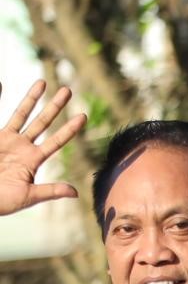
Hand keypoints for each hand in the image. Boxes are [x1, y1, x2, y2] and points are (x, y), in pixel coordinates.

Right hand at [0, 82, 85, 215]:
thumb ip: (49, 191)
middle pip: (42, 122)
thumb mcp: (26, 196)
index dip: (69, 129)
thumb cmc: (0, 201)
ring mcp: (6, 140)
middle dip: (55, 106)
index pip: (56, 142)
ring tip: (43, 82)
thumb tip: (76, 192)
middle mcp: (21, 146)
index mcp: (32, 160)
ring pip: (21, 114)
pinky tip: (1, 84)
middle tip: (68, 90)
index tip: (83, 116)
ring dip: (32, 98)